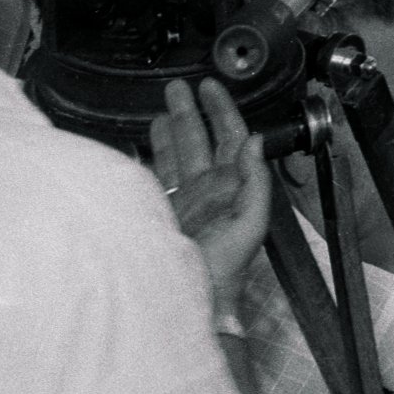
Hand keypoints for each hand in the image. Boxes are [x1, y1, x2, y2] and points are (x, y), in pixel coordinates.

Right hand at [151, 75, 271, 310]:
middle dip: (189, 113)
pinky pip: (151, 182)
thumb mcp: (249, 224)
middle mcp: (205, 191)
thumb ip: (255, 180)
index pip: (229, 139)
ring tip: (162, 110)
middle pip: (197, 143)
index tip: (209, 86)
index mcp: (231, 188)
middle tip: (176, 87)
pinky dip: (145, 163)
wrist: (188, 308)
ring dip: (169, 132)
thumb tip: (255, 140)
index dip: (221, 111)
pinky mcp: (156, 216)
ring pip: (173, 158)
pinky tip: (139, 148)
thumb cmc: (223, 271)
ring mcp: (180, 203)